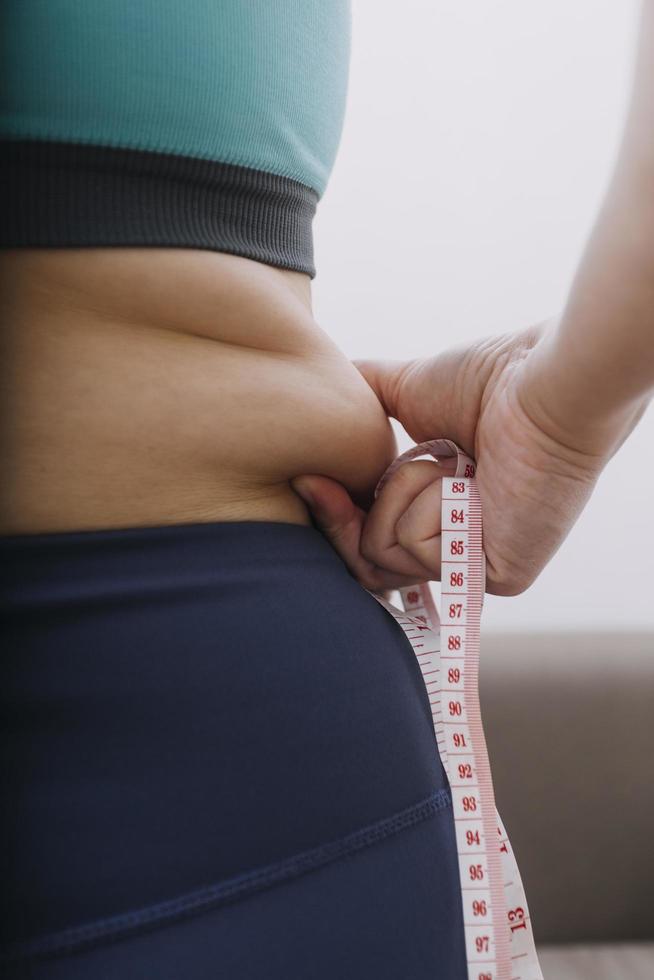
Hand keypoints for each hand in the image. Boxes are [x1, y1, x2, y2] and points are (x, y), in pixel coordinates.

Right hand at [291, 321, 645, 595]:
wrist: (536, 383)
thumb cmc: (486, 379)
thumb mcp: (401, 388)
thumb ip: (356, 396)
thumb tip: (309, 394)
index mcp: (437, 511)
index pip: (367, 541)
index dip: (332, 518)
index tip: (309, 479)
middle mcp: (455, 546)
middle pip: (364, 564)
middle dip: (339, 521)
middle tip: (321, 481)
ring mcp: (474, 565)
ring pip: (381, 555)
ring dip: (400, 495)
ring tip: (448, 463)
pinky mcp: (495, 576)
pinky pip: (417, 554)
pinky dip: (427, 507)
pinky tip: (468, 482)